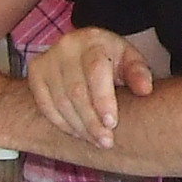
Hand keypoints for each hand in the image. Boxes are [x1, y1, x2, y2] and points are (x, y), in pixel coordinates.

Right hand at [26, 26, 155, 148]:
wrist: (85, 50)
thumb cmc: (112, 59)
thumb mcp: (130, 60)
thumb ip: (138, 73)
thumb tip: (145, 89)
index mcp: (93, 40)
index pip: (96, 71)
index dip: (103, 100)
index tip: (112, 124)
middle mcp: (67, 46)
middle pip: (77, 90)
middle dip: (92, 121)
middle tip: (106, 142)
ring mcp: (48, 59)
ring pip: (60, 101)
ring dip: (78, 126)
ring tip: (96, 140)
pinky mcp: (36, 73)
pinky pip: (46, 105)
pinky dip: (62, 123)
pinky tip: (78, 133)